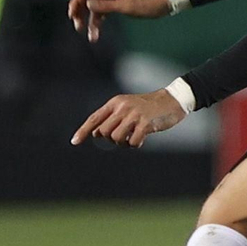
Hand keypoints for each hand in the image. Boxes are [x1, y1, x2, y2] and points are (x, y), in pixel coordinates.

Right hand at [66, 0, 168, 41]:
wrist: (168, 0)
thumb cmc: (149, 3)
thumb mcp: (127, 7)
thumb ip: (106, 6)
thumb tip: (88, 4)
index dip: (75, 2)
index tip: (72, 16)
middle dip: (80, 13)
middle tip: (78, 28)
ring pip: (96, 8)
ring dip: (92, 22)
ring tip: (92, 38)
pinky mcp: (121, 3)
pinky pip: (105, 11)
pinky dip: (100, 21)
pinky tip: (98, 32)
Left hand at [72, 90, 186, 147]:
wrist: (172, 101)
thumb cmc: (148, 107)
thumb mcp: (127, 107)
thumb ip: (113, 118)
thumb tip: (97, 134)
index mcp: (115, 103)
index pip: (94, 119)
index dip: (82, 131)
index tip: (74, 142)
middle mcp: (122, 107)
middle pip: (104, 132)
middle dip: (111, 139)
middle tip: (125, 135)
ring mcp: (134, 115)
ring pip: (116, 138)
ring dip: (124, 143)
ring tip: (133, 137)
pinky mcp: (145, 123)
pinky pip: (132, 142)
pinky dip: (135, 144)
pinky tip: (142, 138)